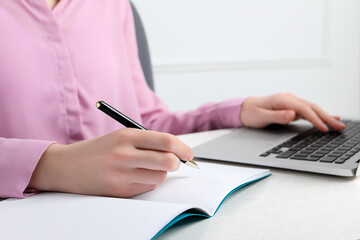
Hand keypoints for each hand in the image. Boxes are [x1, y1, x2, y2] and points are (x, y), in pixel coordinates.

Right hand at [28, 128, 193, 197]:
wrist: (65, 167)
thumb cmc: (97, 150)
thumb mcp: (119, 137)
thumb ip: (146, 142)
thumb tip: (176, 151)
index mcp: (126, 136)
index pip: (166, 141)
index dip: (182, 147)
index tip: (188, 153)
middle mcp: (124, 154)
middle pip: (168, 161)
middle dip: (177, 162)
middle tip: (175, 162)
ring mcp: (121, 175)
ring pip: (160, 177)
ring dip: (161, 174)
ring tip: (149, 169)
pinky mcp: (119, 191)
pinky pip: (147, 188)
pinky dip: (147, 183)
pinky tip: (135, 177)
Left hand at [240, 93, 345, 130]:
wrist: (243, 109)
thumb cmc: (250, 113)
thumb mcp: (261, 117)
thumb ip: (276, 116)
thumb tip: (292, 114)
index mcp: (282, 99)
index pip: (303, 109)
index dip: (315, 119)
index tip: (324, 128)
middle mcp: (288, 99)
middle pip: (311, 107)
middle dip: (326, 117)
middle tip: (340, 126)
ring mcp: (290, 102)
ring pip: (311, 109)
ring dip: (325, 116)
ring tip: (338, 124)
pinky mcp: (290, 108)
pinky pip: (307, 111)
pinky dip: (318, 116)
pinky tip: (326, 119)